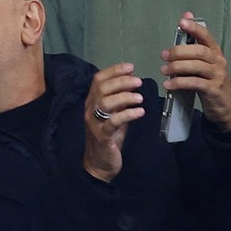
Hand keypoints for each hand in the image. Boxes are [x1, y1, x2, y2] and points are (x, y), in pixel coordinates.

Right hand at [83, 63, 144, 182]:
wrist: (99, 163)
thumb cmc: (108, 137)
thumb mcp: (114, 114)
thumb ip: (120, 99)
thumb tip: (131, 81)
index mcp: (91, 102)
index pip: (98, 80)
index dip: (114, 70)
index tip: (130, 67)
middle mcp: (89, 110)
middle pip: (101, 88)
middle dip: (121, 81)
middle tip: (138, 81)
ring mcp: (94, 123)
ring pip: (105, 102)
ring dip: (124, 97)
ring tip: (140, 98)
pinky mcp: (102, 136)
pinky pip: (114, 122)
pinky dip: (128, 114)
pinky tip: (140, 112)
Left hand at [160, 12, 230, 131]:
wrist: (226, 105)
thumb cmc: (211, 81)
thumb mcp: (204, 63)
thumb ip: (193, 46)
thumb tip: (185, 20)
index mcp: (215, 52)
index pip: (206, 36)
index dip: (194, 28)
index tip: (182, 22)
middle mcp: (218, 61)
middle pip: (199, 51)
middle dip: (179, 52)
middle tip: (164, 55)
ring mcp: (217, 75)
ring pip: (196, 66)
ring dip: (177, 67)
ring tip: (164, 70)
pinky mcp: (213, 89)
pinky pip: (195, 83)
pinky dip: (179, 82)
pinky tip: (169, 84)